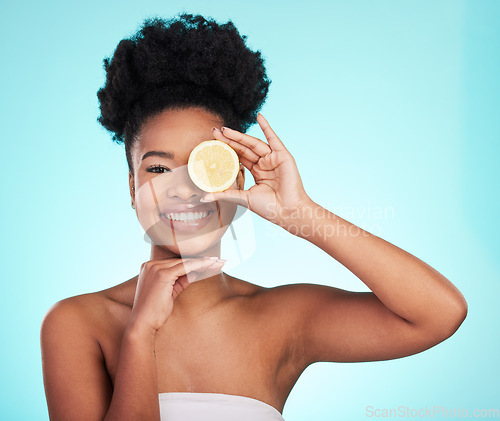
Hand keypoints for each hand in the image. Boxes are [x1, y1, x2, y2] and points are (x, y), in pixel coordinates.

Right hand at [128, 257, 224, 334]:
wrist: (142, 324)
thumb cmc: (155, 312)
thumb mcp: (170, 292)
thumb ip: (180, 281)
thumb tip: (195, 272)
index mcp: (150, 267)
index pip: (176, 262)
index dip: (194, 262)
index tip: (210, 262)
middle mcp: (151, 264)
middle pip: (181, 260)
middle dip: (202, 260)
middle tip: (219, 260)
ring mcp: (155, 268)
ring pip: (185, 262)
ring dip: (204, 262)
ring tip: (219, 262)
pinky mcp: (162, 273)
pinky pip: (186, 267)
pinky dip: (199, 265)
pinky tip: (211, 265)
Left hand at [202, 113, 312, 228]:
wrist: (287, 212)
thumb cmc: (269, 208)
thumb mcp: (243, 199)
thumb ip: (225, 195)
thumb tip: (204, 198)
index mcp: (257, 172)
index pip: (239, 157)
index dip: (226, 149)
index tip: (212, 143)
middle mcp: (265, 163)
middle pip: (243, 148)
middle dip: (228, 140)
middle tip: (213, 132)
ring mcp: (273, 159)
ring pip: (253, 143)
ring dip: (239, 135)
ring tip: (224, 129)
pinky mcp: (282, 156)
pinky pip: (273, 138)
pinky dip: (267, 126)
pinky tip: (259, 116)